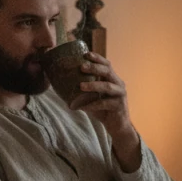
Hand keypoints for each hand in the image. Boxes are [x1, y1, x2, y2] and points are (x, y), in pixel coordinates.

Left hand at [67, 52, 141, 169]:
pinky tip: (83, 107)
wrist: (117, 126)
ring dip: (94, 85)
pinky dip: (93, 105)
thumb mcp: (93, 97)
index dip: (97, 58)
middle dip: (95, 67)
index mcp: (113, 79)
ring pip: (108, 86)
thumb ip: (83, 91)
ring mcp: (120, 95)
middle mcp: (119, 84)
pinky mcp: (119, 106)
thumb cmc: (103, 110)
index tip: (86, 53)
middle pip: (108, 71)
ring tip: (81, 86)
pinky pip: (105, 104)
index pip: (107, 64)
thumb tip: (61, 85)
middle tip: (82, 67)